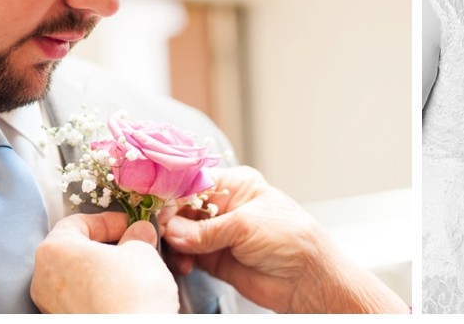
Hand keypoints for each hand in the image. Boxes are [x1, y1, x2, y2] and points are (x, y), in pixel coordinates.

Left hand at [30, 212, 178, 313]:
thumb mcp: (142, 251)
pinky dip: (99, 293)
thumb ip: (137, 236)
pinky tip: (123, 295)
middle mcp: (43, 279)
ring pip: (77, 277)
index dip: (109, 221)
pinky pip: (80, 299)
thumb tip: (139, 232)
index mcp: (54, 250)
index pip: (78, 222)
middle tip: (133, 246)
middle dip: (106, 246)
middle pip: (74, 250)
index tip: (130, 225)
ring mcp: (51, 306)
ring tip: (133, 272)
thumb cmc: (131, 294)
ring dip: (103, 271)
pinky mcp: (64, 321)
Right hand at [162, 166, 330, 312]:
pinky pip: (186, 255)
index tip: (155, 203)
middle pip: (182, 208)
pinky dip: (179, 259)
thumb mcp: (247, 225)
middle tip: (160, 231)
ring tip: (174, 251)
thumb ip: (207, 230)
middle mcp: (224, 208)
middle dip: (169, 219)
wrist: (307, 280)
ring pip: (180, 233)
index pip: (195, 182)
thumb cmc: (292, 240)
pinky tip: (184, 264)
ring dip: (173, 242)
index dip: (173, 192)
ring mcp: (217, 234)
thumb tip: (172, 230)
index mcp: (237, 186)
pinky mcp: (213, 259)